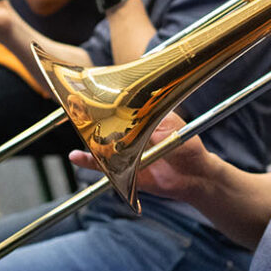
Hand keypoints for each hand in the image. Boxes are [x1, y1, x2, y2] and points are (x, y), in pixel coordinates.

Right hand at [68, 111, 214, 201]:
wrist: (196, 175)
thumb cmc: (187, 146)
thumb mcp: (171, 124)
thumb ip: (150, 117)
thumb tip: (131, 105)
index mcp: (140, 120)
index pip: (117, 108)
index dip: (103, 103)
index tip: (87, 94)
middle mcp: (129, 135)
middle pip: (105, 125)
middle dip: (90, 118)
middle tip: (75, 110)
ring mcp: (125, 153)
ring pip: (101, 145)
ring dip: (87, 139)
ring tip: (74, 128)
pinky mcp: (123, 172)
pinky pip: (103, 167)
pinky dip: (89, 162)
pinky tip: (76, 156)